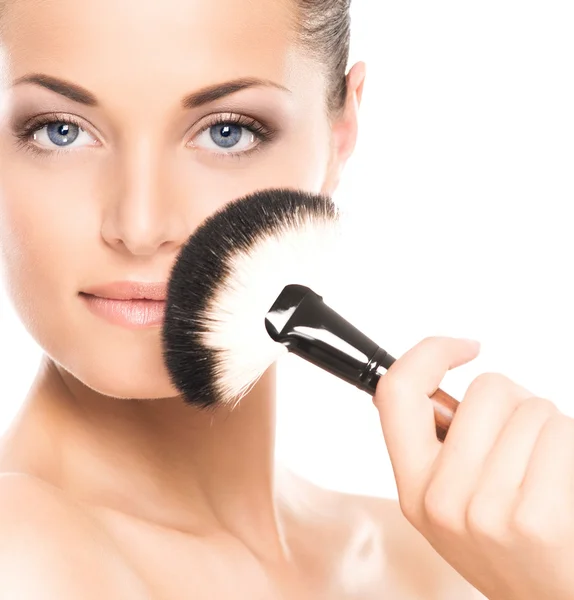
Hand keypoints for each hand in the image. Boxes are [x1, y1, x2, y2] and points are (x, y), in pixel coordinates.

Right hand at [373, 336, 573, 599]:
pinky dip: (571, 443)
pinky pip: (560, 433)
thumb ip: (440, 442)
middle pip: (485, 389)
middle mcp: (440, 500)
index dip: (428, 354)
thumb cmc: (514, 545)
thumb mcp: (455, 500)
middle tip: (525, 446)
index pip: (396, 392)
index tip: (464, 348)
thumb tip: (434, 370)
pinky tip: (565, 483)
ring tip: (548, 472)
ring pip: (531, 409)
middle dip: (517, 402)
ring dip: (549, 427)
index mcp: (414, 487)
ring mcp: (485, 512)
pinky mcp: (535, 519)